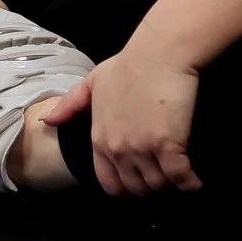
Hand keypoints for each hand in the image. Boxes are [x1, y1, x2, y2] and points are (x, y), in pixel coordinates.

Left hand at [38, 44, 202, 195]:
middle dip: (149, 186)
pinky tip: (195, 182)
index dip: (125, 185)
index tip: (139, 178)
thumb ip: (70, 105)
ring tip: (178, 176)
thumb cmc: (129, 64)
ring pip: (157, 186)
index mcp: (100, 138)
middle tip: (163, 176)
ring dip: (169, 185)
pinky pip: (180, 178)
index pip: (109, 183)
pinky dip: (190, 184)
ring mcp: (142, 149)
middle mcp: (118, 149)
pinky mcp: (168, 145)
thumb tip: (47, 122)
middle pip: (136, 188)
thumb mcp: (92, 82)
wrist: (159, 52)